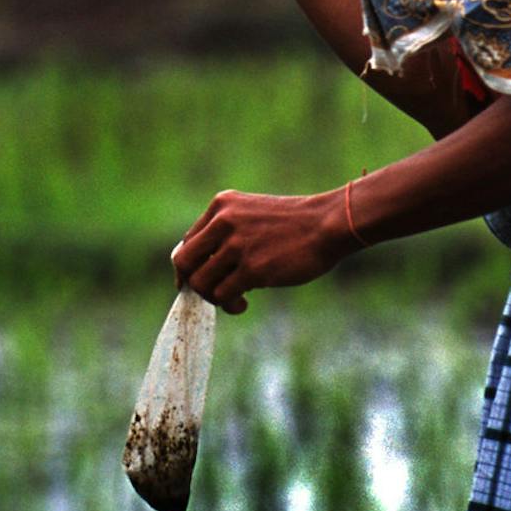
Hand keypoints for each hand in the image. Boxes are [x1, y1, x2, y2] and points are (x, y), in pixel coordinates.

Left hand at [170, 187, 354, 313]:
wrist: (326, 224)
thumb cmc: (293, 224)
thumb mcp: (251, 215)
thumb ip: (226, 232)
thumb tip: (202, 268)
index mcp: (221, 205)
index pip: (188, 242)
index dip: (190, 267)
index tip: (200, 280)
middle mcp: (223, 221)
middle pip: (184, 262)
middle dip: (193, 284)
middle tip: (213, 293)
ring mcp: (236, 245)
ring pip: (201, 283)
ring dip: (213, 298)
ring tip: (234, 299)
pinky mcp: (252, 268)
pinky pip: (222, 295)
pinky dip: (229, 305)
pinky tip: (243, 302)